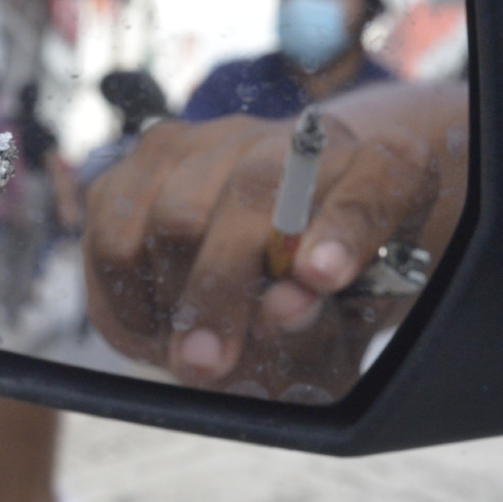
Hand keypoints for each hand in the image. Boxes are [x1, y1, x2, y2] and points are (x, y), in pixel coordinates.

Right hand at [84, 81, 466, 398]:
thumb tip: (280, 308)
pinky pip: (114, 231)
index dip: (345, 224)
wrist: (267, 267)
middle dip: (221, 287)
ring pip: (175, 213)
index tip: (318, 278)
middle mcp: (305, 140)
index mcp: (388, 172)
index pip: (381, 176)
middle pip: (256, 193)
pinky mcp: (154, 154)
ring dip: (168, 300)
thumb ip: (314, 330)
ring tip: (184, 351)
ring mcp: (224, 137)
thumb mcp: (333, 342)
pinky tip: (154, 328)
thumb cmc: (313, 315)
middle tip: (204, 364)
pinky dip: (123, 296)